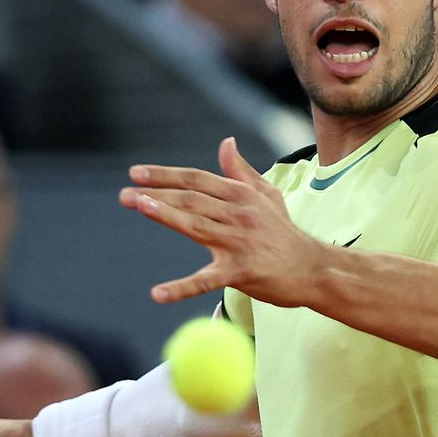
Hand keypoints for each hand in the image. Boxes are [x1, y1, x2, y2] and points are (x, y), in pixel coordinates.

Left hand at [121, 137, 325, 306]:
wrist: (313, 268)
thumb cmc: (284, 233)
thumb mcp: (266, 196)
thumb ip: (241, 172)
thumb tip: (225, 143)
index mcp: (241, 195)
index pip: (196, 179)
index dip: (165, 175)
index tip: (136, 173)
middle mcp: (239, 214)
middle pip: (191, 199)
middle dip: (156, 194)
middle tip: (125, 194)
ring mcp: (239, 243)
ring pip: (196, 226)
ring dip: (166, 215)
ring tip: (139, 206)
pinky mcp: (241, 272)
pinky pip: (207, 281)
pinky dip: (182, 288)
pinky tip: (158, 293)